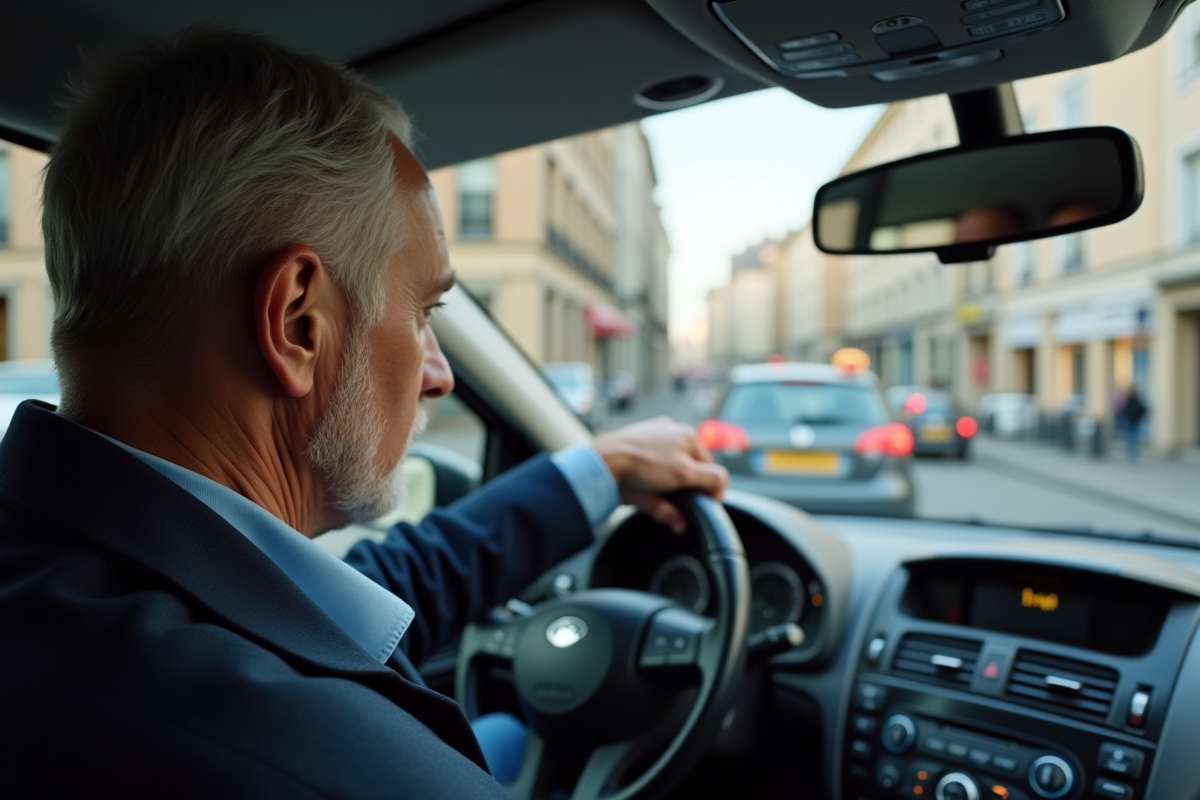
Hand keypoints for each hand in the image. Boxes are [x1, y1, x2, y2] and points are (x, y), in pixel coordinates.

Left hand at [592, 417, 728, 533]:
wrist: (602, 462)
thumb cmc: (642, 463)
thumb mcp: (683, 474)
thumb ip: (709, 481)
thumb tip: (719, 490)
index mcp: (687, 435)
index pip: (711, 467)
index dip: (711, 489)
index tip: (706, 505)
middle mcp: (670, 432)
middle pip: (689, 469)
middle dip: (686, 489)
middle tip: (678, 504)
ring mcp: (650, 438)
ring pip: (669, 470)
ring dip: (669, 487)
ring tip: (657, 496)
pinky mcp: (633, 448)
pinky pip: (650, 470)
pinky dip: (651, 483)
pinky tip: (644, 490)